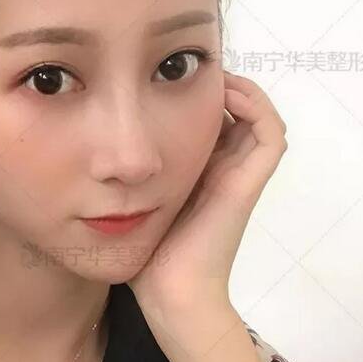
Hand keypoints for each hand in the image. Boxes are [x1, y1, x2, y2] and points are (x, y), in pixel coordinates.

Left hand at [127, 70, 287, 331]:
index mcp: (197, 173)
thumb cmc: (145, 256)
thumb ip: (119, 180)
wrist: (169, 294)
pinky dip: (255, 106)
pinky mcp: (249, 183)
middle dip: (209, 84)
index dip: (191, 92)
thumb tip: (92, 151)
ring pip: (257, 115)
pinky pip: (269, 134)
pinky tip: (220, 93)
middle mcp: (222, 169)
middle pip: (231, 112)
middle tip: (180, 67)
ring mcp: (239, 176)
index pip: (206, 119)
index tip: (158, 76)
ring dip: (235, 88)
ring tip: (204, 74)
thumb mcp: (128, 204)